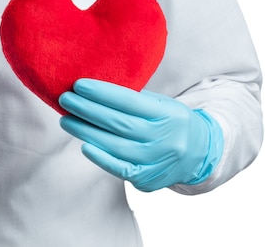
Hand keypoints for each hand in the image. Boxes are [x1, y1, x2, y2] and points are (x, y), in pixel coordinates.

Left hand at [58, 79, 223, 191]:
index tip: (79, 85)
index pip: (129, 101)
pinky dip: (100, 157)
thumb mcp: (161, 105)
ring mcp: (157, 161)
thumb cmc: (169, 122)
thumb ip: (133, 99)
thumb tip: (92, 90)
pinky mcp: (149, 179)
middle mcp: (164, 138)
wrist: (199, 154)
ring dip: (86, 132)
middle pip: (118, 123)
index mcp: (168, 113)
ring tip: (67, 120)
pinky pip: (120, 169)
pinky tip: (84, 145)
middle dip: (87, 110)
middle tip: (65, 99)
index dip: (102, 93)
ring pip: (115, 145)